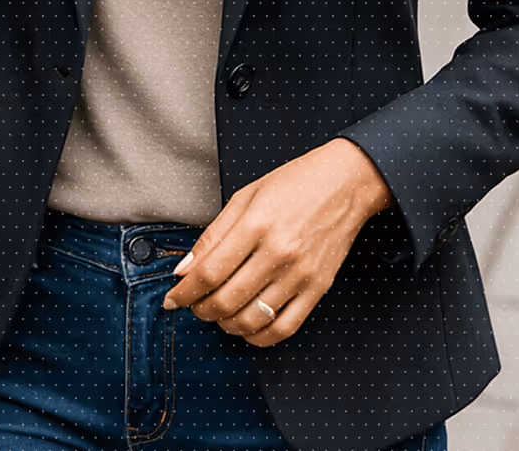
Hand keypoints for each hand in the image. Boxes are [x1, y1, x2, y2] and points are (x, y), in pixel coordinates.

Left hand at [161, 138, 393, 346]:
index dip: (183, 293)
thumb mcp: (246, 195)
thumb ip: (213, 235)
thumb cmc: (295, 183)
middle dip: (201, 310)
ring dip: (226, 324)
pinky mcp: (318, 288)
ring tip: (219, 314)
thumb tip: (184, 270)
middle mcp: (278, 252)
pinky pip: (284, 328)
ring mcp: (300, 274)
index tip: (172, 300)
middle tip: (194, 305)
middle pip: (226, 300)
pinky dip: (259, 336)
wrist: (346, 183)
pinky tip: (247, 326)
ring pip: (252, 319)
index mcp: (256, 224)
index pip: (209, 273)